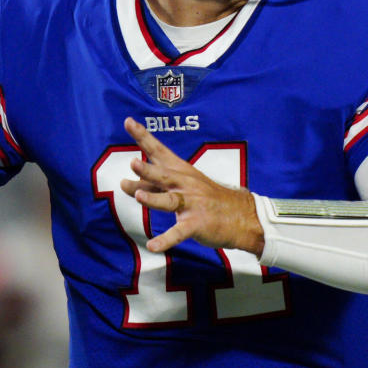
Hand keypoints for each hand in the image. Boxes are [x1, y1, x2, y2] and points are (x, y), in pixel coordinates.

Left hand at [119, 117, 263, 255]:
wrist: (241, 215)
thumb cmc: (206, 198)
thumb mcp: (182, 185)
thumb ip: (153, 185)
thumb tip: (125, 184)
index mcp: (181, 172)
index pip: (159, 150)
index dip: (143, 136)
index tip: (128, 122)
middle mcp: (185, 184)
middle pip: (164, 175)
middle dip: (149, 170)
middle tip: (132, 163)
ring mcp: (192, 204)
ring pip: (170, 200)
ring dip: (154, 198)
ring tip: (139, 195)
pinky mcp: (197, 224)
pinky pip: (179, 232)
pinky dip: (166, 240)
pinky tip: (153, 246)